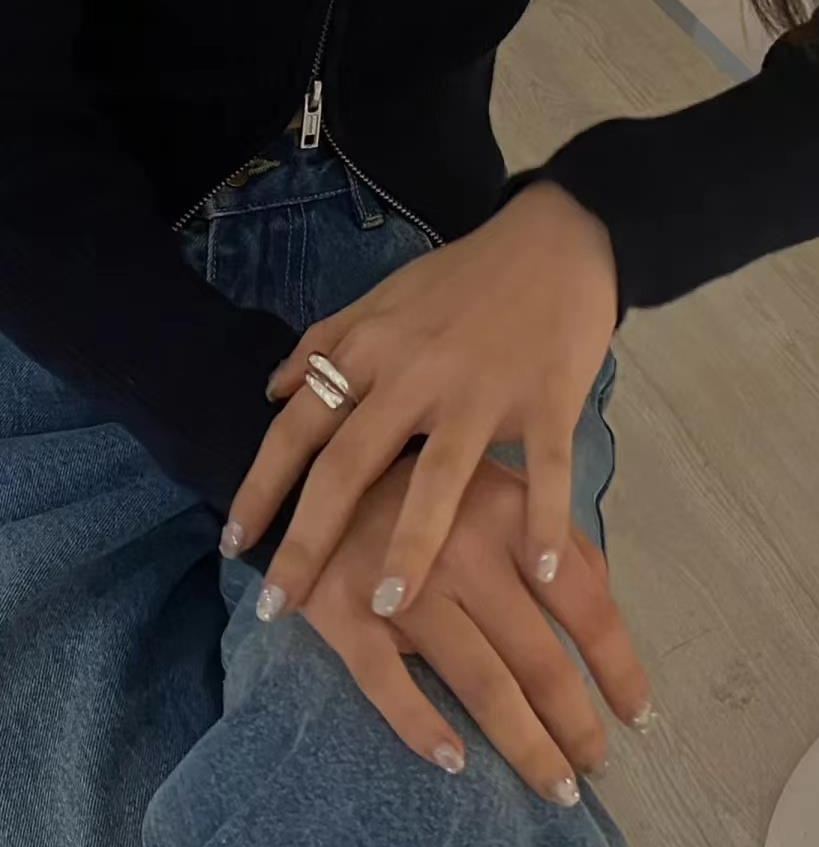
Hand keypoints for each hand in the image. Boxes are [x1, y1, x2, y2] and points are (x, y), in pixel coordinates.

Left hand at [227, 182, 616, 618]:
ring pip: (439, 476)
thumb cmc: (468, 274)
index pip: (300, 427)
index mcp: (374, 348)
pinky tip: (539, 573)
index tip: (233, 545)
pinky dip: (544, 520)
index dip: (261, 487)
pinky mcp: (549, 400)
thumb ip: (329, 339)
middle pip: (351, 464)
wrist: (558, 239)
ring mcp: (484, 390)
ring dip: (411, 544)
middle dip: (309, 540)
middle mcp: (417, 374)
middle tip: (280, 607)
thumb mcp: (385, 295)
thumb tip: (274, 390)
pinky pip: (544, 471)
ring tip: (386, 604)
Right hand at [295, 455, 652, 803]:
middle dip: (575, 723)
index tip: (638, 714)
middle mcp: (465, 551)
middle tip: (595, 768)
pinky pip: (388, 683)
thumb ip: (556, 536)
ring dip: (524, 744)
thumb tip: (604, 600)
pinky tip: (456, 762)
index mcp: (512, 518)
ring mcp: (404, 586)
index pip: (586, 605)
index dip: (618, 666)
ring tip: (554, 785)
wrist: (319, 473)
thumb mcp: (501, 488)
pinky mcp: (344, 613)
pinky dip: (422, 726)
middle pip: (539, 657)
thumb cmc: (428, 489)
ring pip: (480, 681)